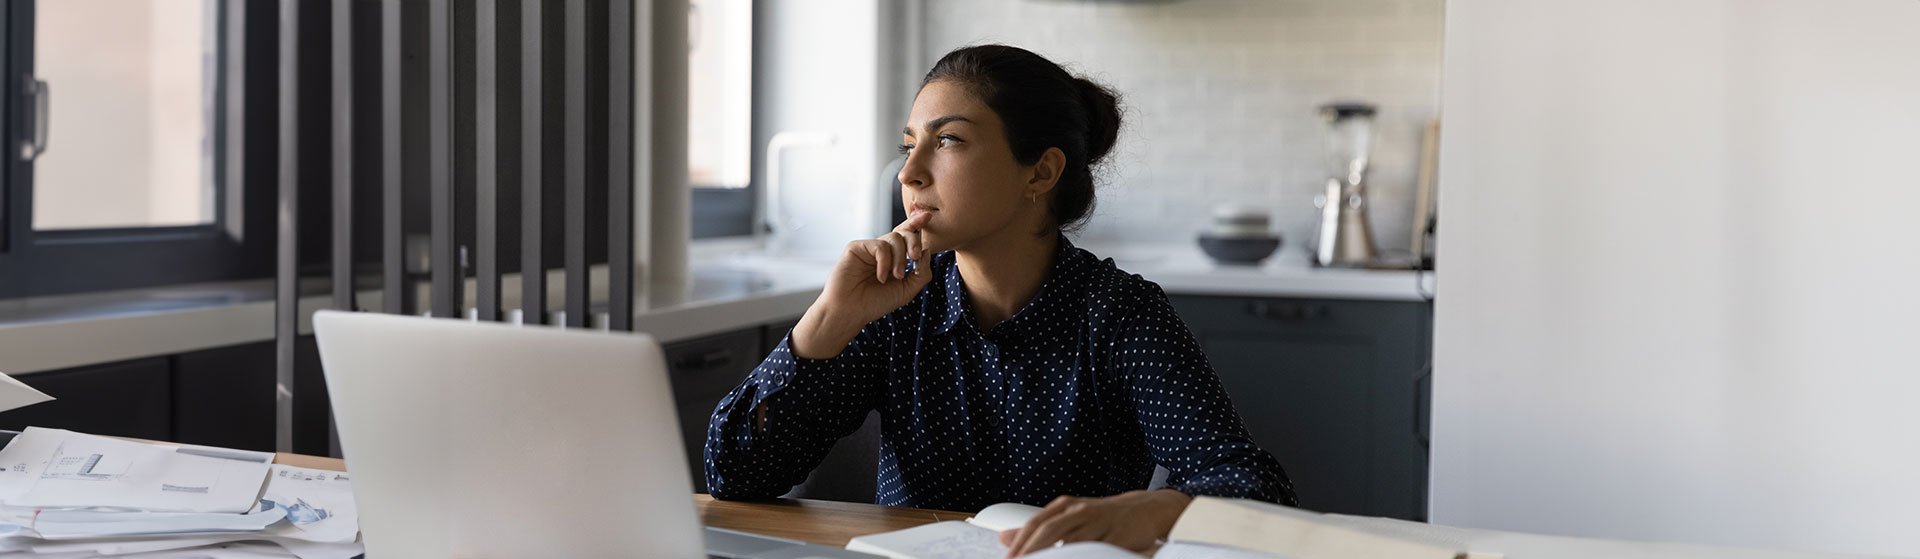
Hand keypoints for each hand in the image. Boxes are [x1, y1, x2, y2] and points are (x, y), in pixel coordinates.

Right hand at [790, 210, 937, 358]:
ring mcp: (869, 248)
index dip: (916, 224)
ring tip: (896, 276)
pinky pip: (880, 246)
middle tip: (914, 258)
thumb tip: (927, 250)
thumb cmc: (875, 303)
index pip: (907, 237)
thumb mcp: (906, 290)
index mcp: (893, 258)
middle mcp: (882, 251)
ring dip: (900, 258)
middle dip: (914, 241)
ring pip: (894, 238)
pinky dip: (885, 262)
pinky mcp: (856, 247)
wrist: (850, 312)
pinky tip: (881, 277)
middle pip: (903, 233)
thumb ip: (921, 272)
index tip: (928, 216)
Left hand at [999, 490, 1193, 556]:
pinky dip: (1084, 557)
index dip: (1020, 543)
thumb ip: (1039, 528)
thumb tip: (1004, 537)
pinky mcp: (1118, 536)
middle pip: (1050, 531)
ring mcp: (1100, 523)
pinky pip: (1098, 551)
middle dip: (1032, 551)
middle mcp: (1081, 511)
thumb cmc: (1102, 516)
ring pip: (1073, 543)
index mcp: (1065, 506)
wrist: (1145, 509)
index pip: (1036, 524)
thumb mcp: (1068, 517)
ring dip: (1055, 557)